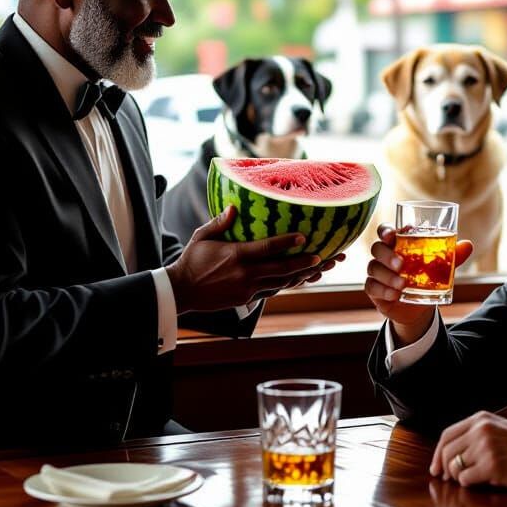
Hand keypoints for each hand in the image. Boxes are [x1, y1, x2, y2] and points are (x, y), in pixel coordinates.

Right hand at [166, 206, 335, 312]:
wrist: (182, 291)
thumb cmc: (192, 260)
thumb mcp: (202, 236)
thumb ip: (220, 222)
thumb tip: (235, 207)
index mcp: (236, 255)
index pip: (267, 248)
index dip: (287, 243)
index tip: (304, 237)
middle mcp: (245, 274)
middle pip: (282, 269)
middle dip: (305, 264)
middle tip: (325, 257)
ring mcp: (248, 289)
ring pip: (282, 283)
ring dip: (302, 276)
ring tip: (322, 269)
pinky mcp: (247, 299)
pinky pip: (273, 290)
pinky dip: (288, 284)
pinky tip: (301, 278)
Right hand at [362, 224, 473, 344]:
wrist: (419, 305)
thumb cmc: (427, 277)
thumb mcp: (441, 267)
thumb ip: (452, 256)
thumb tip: (468, 245)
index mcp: (398, 243)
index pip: (385, 231)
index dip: (385, 231)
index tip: (392, 235)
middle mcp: (384, 255)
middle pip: (377, 248)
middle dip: (387, 255)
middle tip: (401, 264)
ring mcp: (377, 272)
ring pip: (373, 268)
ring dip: (387, 276)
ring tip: (402, 284)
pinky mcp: (374, 290)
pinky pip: (372, 287)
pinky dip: (383, 290)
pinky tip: (395, 295)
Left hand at [430, 411, 506, 489]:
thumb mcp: (499, 429)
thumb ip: (476, 435)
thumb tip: (449, 457)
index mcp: (480, 419)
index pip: (447, 435)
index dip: (438, 454)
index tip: (436, 468)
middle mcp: (480, 430)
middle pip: (447, 452)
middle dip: (445, 469)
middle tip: (449, 480)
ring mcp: (486, 447)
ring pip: (454, 467)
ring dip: (460, 477)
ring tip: (474, 478)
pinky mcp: (492, 466)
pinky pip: (466, 479)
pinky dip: (470, 484)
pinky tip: (484, 481)